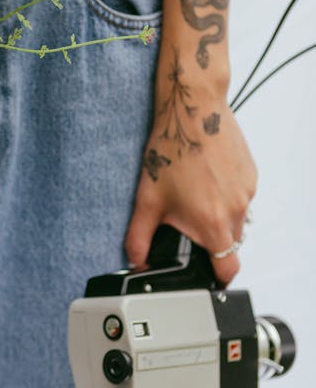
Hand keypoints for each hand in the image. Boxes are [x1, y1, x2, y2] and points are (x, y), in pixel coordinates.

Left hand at [124, 90, 256, 286]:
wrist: (192, 110)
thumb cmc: (171, 149)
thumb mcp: (147, 199)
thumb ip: (139, 236)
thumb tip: (136, 259)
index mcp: (212, 222)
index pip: (227, 268)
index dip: (218, 277)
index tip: (209, 275)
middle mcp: (236, 209)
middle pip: (231, 243)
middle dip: (212, 241)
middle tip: (190, 224)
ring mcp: (247, 191)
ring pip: (238, 218)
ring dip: (220, 216)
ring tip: (196, 195)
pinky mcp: (251, 174)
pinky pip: (242, 196)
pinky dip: (227, 195)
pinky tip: (206, 179)